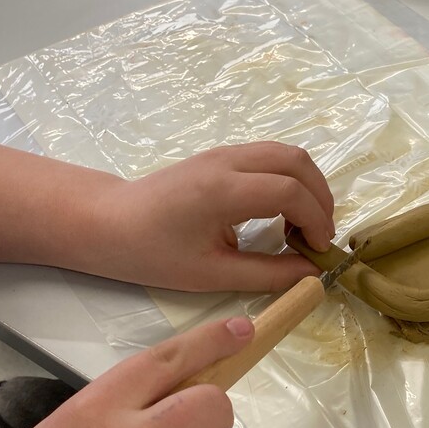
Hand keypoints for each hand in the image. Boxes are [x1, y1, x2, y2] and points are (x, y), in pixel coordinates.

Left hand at [100, 142, 335, 291]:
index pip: (290, 191)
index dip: (316, 220)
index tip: (319, 251)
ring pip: (286, 153)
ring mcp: (224, 153)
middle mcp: (228, 161)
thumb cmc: (152, 253)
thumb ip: (268, 273)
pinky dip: (289, 180)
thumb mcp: (211, 274)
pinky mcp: (221, 156)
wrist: (108, 222)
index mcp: (223, 190)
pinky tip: (281, 213)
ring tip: (304, 226)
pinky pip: (270, 157)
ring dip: (307, 186)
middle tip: (320, 236)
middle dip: (320, 198)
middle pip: (297, 161)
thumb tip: (311, 273)